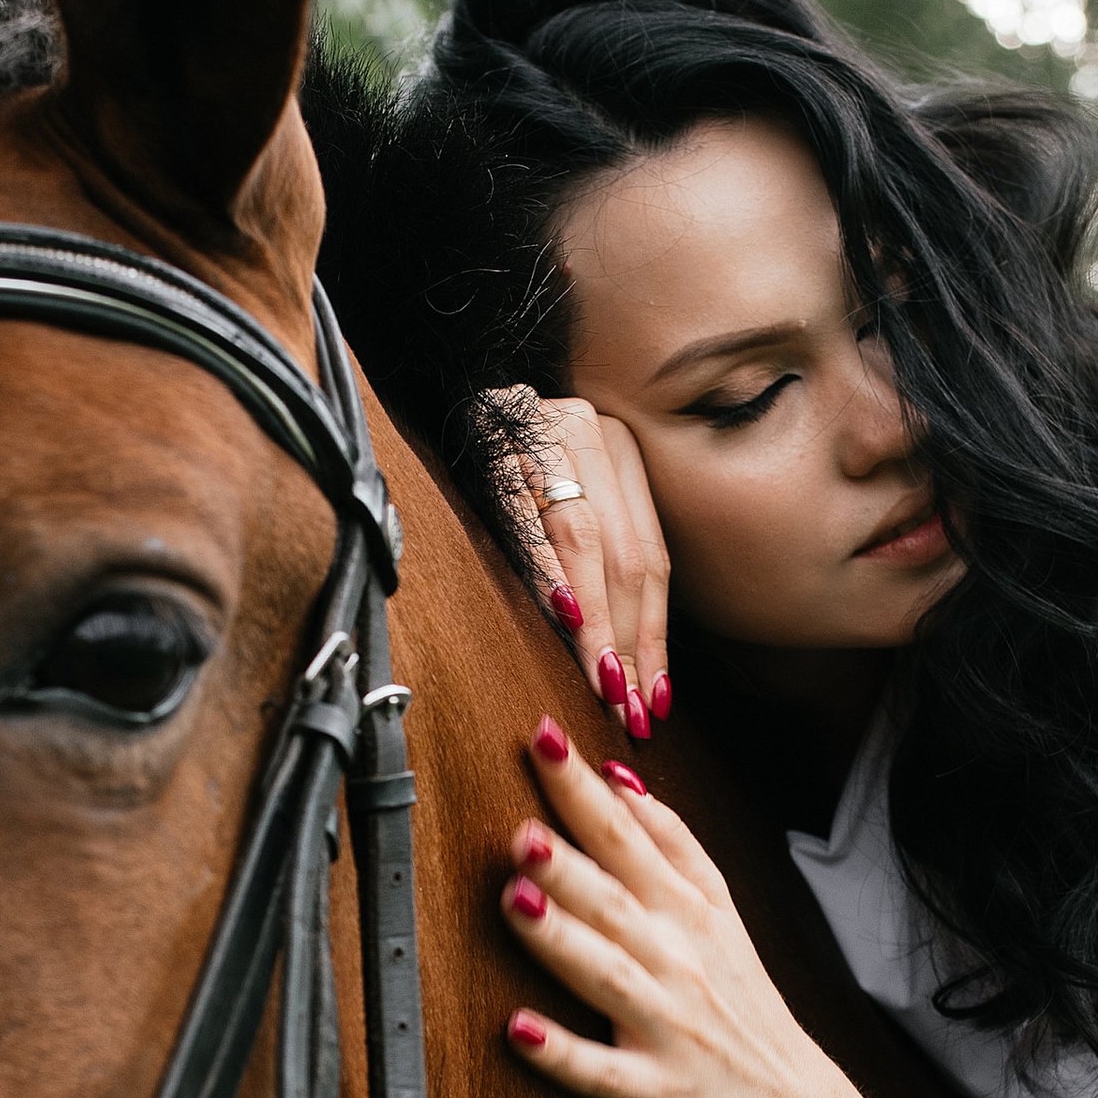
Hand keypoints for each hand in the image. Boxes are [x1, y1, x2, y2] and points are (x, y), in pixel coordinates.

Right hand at [479, 388, 670, 743]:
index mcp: (621, 449)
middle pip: (624, 555)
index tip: (653, 697)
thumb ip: (600, 562)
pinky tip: (564, 614)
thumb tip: (630, 666)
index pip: (649, 558)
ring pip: (587, 539)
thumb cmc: (504, 463)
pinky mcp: (499, 439)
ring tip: (601, 680)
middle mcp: (593, 430)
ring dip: (594, 621)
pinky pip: (529, 515)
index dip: (653, 634)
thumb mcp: (567, 499)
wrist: (444, 391)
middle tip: (625, 706)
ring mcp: (546, 427)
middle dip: (625, 641)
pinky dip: (548, 568)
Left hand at [497, 718, 854, 1097]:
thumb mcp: (721, 913)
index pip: (631, 835)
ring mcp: (666, 1026)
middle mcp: (677, 959)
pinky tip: (517, 1030)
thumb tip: (620, 778)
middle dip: (569, 860)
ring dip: (561, 937)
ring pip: (606, 974)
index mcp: (688, 911)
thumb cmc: (742, 1003)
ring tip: (514, 898)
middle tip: (521, 824)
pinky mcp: (656, 1091)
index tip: (544, 736)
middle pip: (615, 898)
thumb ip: (675, 844)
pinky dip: (562, 1053)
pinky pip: (602, 1072)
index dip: (586, 788)